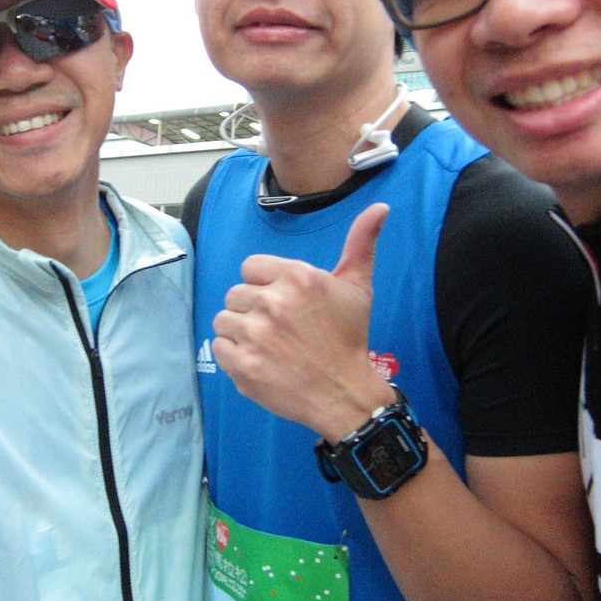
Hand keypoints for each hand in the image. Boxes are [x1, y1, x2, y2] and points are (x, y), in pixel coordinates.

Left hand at [212, 202, 395, 440]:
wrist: (344, 394)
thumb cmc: (349, 339)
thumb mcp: (358, 287)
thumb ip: (361, 243)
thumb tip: (380, 207)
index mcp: (297, 277)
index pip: (251, 268)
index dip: (265, 285)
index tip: (284, 304)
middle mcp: (273, 301)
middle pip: (235, 294)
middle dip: (252, 309)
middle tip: (278, 329)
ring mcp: (255, 334)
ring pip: (224, 320)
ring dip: (240, 332)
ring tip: (268, 345)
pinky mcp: (242, 364)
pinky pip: (219, 347)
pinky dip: (234, 355)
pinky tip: (260, 361)